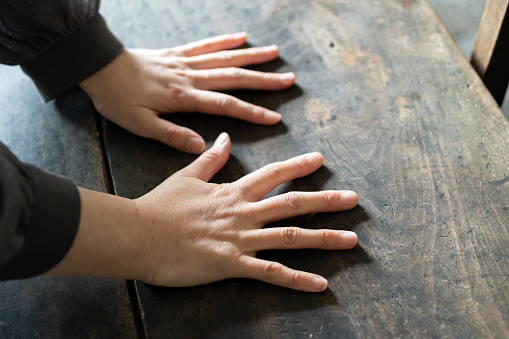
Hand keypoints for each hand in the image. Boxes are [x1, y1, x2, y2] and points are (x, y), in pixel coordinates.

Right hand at [49, 133, 357, 291]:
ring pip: (290, 236)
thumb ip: (210, 159)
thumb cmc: (159, 207)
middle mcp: (243, 213)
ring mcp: (239, 239)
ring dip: (323, 237)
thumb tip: (225, 138)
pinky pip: (270, 273)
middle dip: (325, 201)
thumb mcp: (186, 177)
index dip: (298, 166)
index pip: (272, 175)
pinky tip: (320, 284)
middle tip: (353, 199)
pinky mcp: (231, 264)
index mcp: (232, 192)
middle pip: (292, 204)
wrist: (138, 234)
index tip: (321, 160)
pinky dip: (296, 278)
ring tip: (352, 239)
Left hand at [79, 33, 294, 152]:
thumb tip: (202, 145)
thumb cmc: (116, 98)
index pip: (225, 105)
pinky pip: (204, 45)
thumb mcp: (139, 124)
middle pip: (233, 78)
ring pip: (224, 58)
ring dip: (251, 56)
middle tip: (288, 80)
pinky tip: (241, 37)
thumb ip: (171, 134)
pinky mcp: (176, 53)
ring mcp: (184, 62)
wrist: (96, 66)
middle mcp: (189, 76)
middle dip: (263, 80)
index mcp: (183, 97)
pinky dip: (223, 40)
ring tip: (275, 54)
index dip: (252, 111)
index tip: (274, 117)